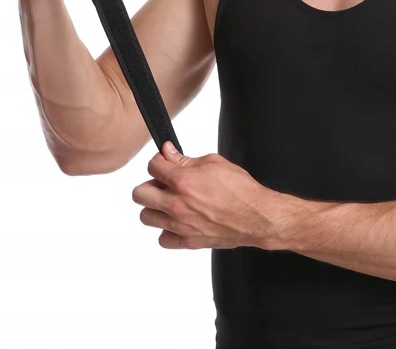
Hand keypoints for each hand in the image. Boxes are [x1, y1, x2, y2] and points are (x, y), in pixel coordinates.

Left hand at [132, 142, 278, 250]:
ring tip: (169, 201)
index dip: (159, 160)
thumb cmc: (240, 189)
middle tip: (163, 182)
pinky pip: (162, 239)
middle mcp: (177, 204)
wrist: (256, 216)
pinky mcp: (187, 241)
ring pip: (146, 216)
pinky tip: (178, 220)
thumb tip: (169, 153)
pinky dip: (166, 230)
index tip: (166, 162)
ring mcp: (180, 225)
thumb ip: (185, 159)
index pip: (152, 166)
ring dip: (155, 207)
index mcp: (183, 181)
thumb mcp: (213, 163)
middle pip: (139, 193)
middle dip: (150, 183)